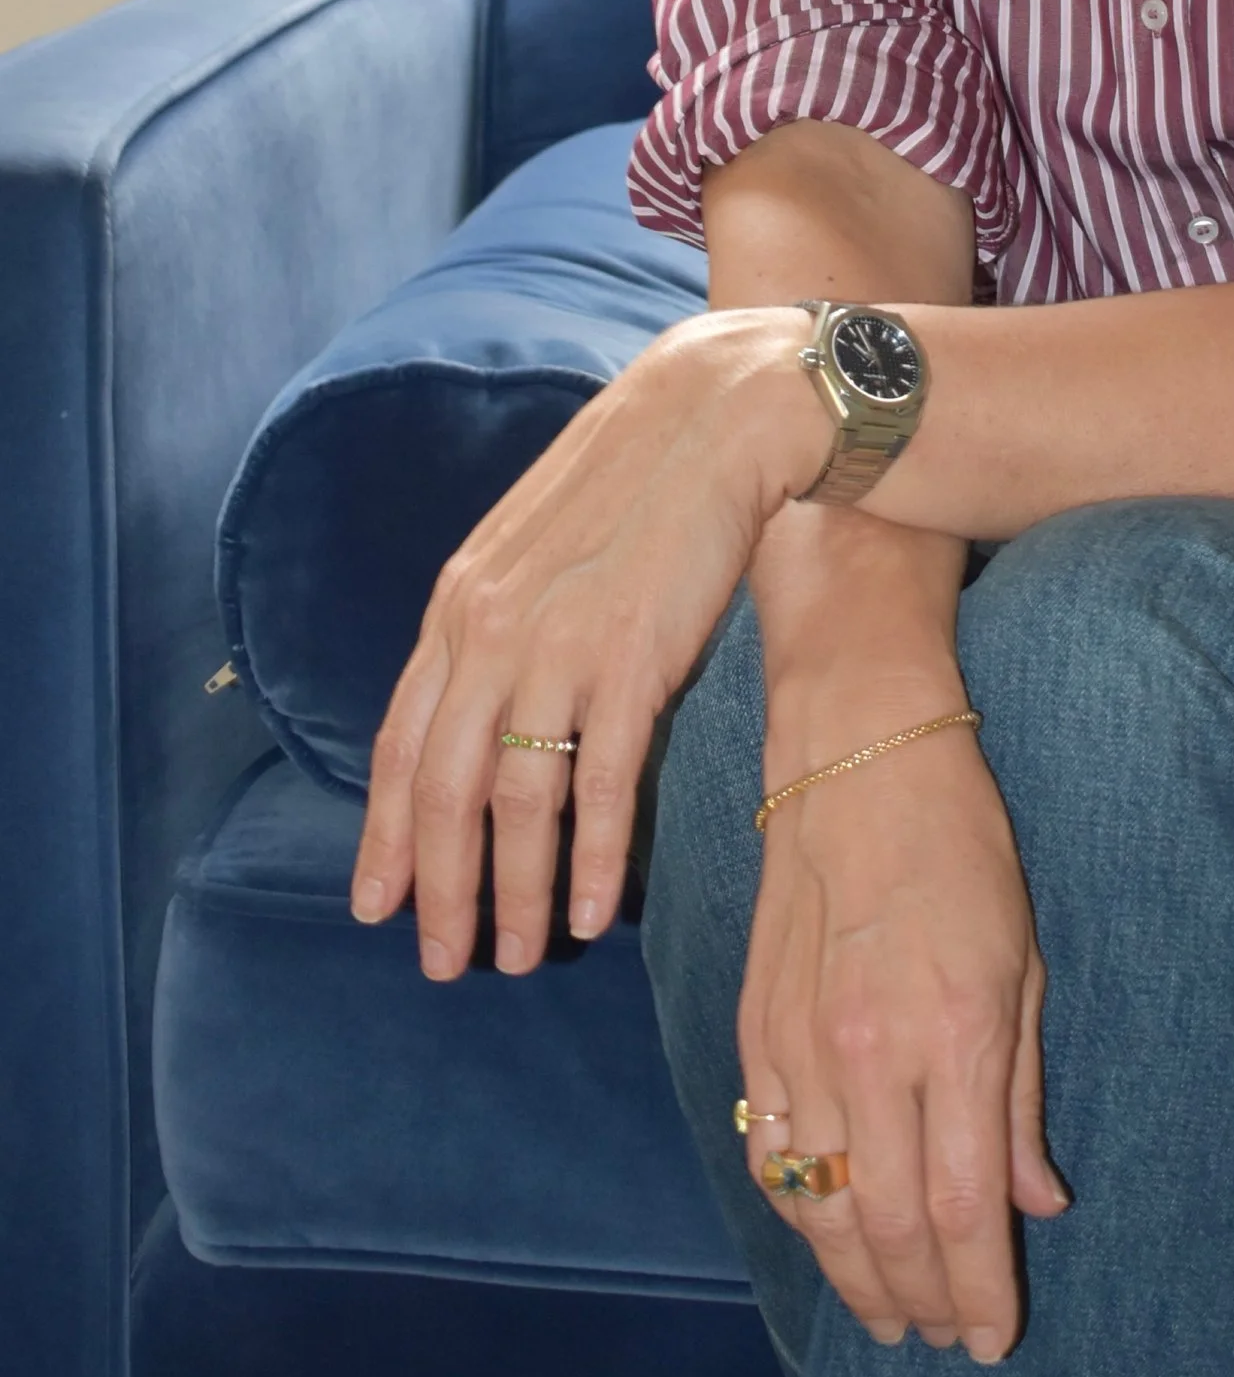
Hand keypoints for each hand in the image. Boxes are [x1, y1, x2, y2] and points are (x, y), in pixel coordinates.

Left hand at [351, 307, 822, 972]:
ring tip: (520, 956)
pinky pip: (600, 784)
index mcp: (459, 603)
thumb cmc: (634, 477)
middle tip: (442, 962)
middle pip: (443, 789)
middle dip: (438, 888)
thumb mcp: (533, 542)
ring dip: (511, 892)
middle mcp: (491, 631)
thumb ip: (497, 617)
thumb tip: (481, 698)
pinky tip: (588, 912)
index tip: (376, 905)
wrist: (715, 414)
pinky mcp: (634, 660)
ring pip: (516, 801)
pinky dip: (588, 860)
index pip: (399, 743)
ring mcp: (559, 647)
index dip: (384, 834)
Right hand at [738, 707, 1066, 1363]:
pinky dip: (799, 1215)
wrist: (856, 752)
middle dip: (919, 1299)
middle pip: (884, 1225)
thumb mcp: (1025, 960)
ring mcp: (798, 1046)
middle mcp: (868, 1053)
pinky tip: (828, 1236)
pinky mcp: (753, 1031)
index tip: (993, 1339)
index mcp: (953, 1032)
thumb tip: (1036, 1201)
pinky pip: (768, 1155)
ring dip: (854, 1277)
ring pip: (815, 1207)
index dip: (978, 1288)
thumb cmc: (961, 843)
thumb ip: (1023, 1094)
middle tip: (943, 1336)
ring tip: (890, 1314)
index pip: (962, 1204)